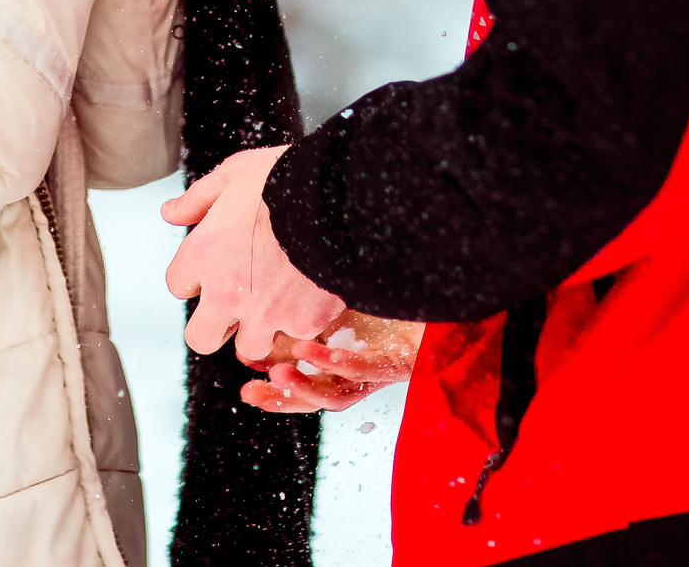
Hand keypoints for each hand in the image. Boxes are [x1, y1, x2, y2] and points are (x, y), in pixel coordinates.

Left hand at [162, 145, 342, 364]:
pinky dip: (301, 319)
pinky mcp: (305, 322)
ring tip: (276, 299)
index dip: (196, 275)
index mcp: (203, 255)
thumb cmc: (283, 179)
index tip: (213, 264)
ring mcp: (266, 314)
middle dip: (214, 324)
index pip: (179, 285)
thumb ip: (198, 199)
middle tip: (234, 302)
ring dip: (258, 328)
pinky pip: (296, 335)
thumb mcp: (233, 174)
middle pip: (201, 338)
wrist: (339, 198)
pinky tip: (310, 292)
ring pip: (250, 347)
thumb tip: (170, 213)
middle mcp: (227, 293)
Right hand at [239, 310, 422, 413]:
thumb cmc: (393, 295)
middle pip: (317, 398)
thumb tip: (265, 315)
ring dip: (306, 387)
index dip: (276, 392)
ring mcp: (383, 370)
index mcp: (347, 363)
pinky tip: (319, 352)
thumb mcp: (343, 301)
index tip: (247, 384)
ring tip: (278, 373)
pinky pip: (368, 368)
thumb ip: (311, 311)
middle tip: (250, 392)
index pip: (305, 385)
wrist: (442, 287)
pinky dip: (340, 363)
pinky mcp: (403, 360)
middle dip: (282, 400)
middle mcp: (362, 374)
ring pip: (339, 393)